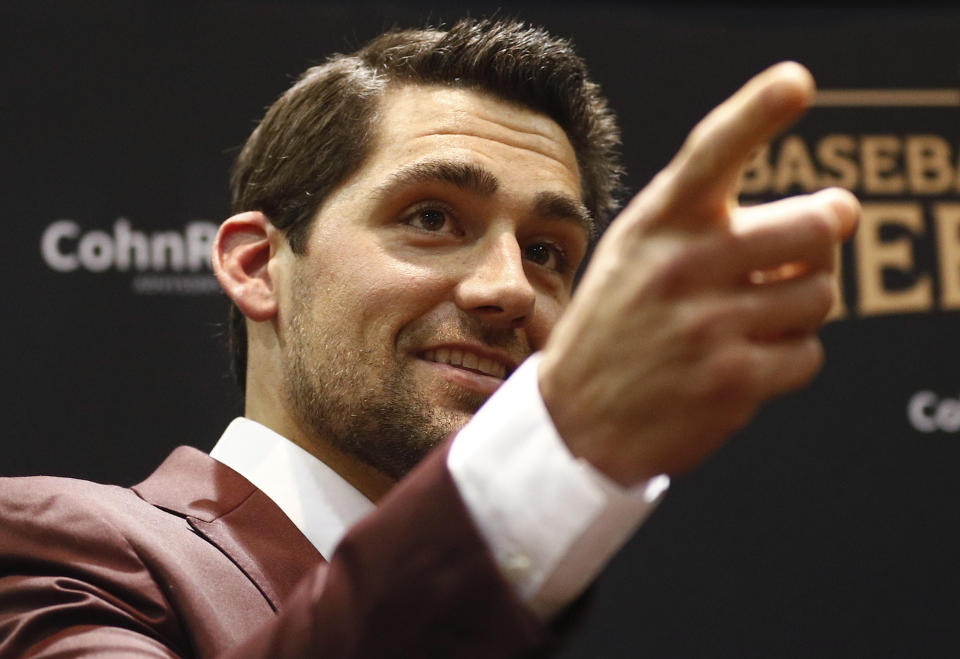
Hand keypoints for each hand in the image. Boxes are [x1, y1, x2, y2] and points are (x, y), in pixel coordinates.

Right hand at [538, 62, 859, 485]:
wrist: (577, 418)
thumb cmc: (619, 323)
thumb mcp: (636, 251)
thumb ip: (708, 220)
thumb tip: (832, 214)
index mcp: (658, 223)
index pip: (712, 150)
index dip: (758, 110)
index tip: (795, 83)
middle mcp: (682, 265)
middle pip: (818, 226)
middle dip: (823, 242)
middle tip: (802, 253)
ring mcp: (707, 325)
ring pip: (821, 295)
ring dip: (802, 308)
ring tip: (755, 318)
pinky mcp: (731, 382)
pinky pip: (809, 355)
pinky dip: (790, 358)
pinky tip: (745, 361)